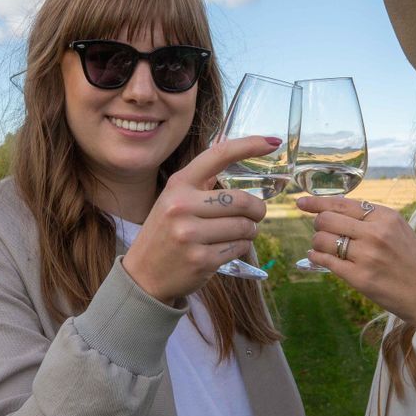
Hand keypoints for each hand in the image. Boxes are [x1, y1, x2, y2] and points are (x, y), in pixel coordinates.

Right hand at [122, 135, 278, 302]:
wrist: (143, 275)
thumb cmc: (165, 232)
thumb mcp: (173, 199)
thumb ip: (200, 181)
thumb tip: (231, 149)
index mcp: (178, 184)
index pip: (218, 155)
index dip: (249, 145)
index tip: (272, 141)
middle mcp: (181, 206)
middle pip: (241, 200)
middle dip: (257, 209)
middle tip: (256, 215)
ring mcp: (190, 234)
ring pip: (244, 227)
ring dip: (250, 231)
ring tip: (238, 233)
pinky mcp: (200, 260)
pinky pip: (239, 248)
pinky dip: (241, 247)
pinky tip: (227, 248)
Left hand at [296, 196, 415, 336]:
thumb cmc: (414, 263)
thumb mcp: (399, 230)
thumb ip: (370, 220)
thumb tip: (333, 211)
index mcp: (386, 216)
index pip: (341, 203)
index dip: (317, 202)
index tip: (301, 203)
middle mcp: (375, 233)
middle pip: (327, 219)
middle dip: (318, 224)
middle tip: (322, 231)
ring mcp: (367, 256)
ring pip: (322, 239)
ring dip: (317, 243)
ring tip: (325, 248)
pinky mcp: (360, 278)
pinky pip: (325, 261)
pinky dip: (316, 257)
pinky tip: (316, 257)